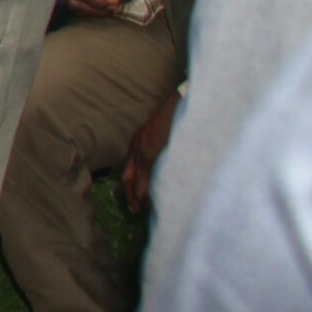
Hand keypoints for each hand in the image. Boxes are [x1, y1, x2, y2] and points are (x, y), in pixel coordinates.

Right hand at [61, 0, 131, 16]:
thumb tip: (112, 1)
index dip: (99, 2)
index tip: (117, 3)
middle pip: (74, 0)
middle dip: (95, 9)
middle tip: (114, 7)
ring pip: (73, 3)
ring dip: (92, 10)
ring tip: (109, 6)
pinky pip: (76, 1)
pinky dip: (89, 7)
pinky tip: (102, 3)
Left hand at [120, 92, 179, 212]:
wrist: (183, 99)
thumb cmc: (179, 116)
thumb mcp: (164, 134)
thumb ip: (162, 150)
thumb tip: (168, 170)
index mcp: (138, 143)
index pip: (128, 171)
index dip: (129, 188)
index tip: (134, 202)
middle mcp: (137, 146)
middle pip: (127, 178)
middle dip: (131, 196)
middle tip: (135, 211)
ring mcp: (143, 148)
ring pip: (136, 179)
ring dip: (140, 196)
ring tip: (145, 210)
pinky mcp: (152, 149)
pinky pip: (148, 174)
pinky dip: (148, 188)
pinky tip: (152, 199)